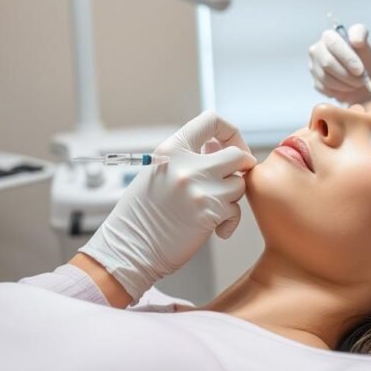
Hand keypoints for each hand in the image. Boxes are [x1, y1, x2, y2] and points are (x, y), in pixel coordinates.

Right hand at [79, 111, 256, 300]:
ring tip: (213, 208)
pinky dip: (229, 221)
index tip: (228, 147)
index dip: (228, 132)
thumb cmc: (141, 215)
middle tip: (233, 178)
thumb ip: (186, 157)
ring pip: (239, 184)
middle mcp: (186, 165)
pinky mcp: (209, 212)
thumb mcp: (157, 172)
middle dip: (241, 166)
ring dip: (232, 197)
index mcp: (170, 150)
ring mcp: (199, 188)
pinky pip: (236, 210)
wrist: (129, 249)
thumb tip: (219, 146)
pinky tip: (216, 229)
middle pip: (236, 154)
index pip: (210, 120)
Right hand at [308, 23, 370, 103]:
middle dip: (347, 74)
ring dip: (345, 84)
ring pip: (326, 78)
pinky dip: (340, 91)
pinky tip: (348, 87)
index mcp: (329, 36)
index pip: (333, 44)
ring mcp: (314, 66)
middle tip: (361, 80)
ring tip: (356, 84)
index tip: (360, 70)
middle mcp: (317, 49)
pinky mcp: (315, 81)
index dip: (347, 58)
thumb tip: (356, 40)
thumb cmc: (363, 59)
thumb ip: (360, 35)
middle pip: (327, 63)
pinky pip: (325, 89)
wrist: (362, 78)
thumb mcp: (366, 44)